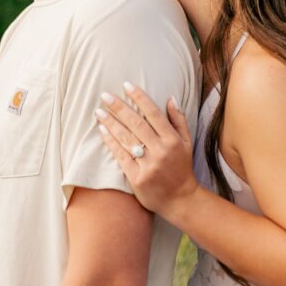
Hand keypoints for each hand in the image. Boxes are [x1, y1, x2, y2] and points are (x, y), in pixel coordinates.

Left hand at [95, 83, 198, 217]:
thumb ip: (178, 120)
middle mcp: (161, 151)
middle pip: (137, 124)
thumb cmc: (182, 168)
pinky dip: (111, 143)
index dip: (140, 98)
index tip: (126, 85)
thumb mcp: (187, 143)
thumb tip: (170, 98)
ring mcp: (148, 165)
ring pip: (127, 139)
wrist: (180, 200)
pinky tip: (102, 131)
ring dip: (111, 123)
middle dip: (119, 108)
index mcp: (173, 140)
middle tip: (105, 95)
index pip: (154, 113)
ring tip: (99, 112)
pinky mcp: (137, 178)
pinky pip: (121, 156)